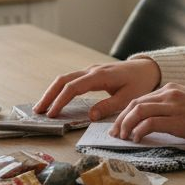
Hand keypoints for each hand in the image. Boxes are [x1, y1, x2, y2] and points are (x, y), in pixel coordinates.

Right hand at [35, 58, 161, 120]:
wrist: (146, 68)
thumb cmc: (139, 83)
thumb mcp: (128, 98)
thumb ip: (109, 106)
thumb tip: (90, 116)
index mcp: (99, 76)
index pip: (73, 87)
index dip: (61, 101)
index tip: (52, 114)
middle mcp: (91, 71)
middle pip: (63, 80)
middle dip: (49, 95)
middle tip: (38, 111)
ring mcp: (90, 70)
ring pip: (64, 78)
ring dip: (52, 92)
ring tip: (42, 107)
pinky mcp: (90, 74)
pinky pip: (71, 80)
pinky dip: (60, 89)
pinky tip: (55, 99)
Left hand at [111, 83, 184, 143]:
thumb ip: (172, 107)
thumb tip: (155, 122)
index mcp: (171, 89)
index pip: (140, 98)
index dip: (126, 112)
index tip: (119, 124)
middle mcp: (169, 94)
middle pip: (135, 103)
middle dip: (121, 119)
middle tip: (114, 133)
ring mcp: (173, 106)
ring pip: (138, 111)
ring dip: (126, 125)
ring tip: (122, 137)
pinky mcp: (178, 120)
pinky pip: (150, 123)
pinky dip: (139, 131)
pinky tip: (136, 139)